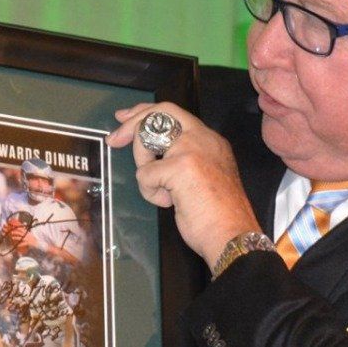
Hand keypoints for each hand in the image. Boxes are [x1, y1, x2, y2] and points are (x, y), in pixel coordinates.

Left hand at [110, 102, 260, 268]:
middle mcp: (203, 138)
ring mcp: (192, 148)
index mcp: (210, 140)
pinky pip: (145, 174)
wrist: (232, 234)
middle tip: (115, 140)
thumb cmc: (217, 216)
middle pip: (159, 112)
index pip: (173, 112)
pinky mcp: (181, 165)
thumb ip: (184, 159)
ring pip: (147, 140)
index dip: (145, 113)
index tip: (125, 119)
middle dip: (131, 124)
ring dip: (144, 168)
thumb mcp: (203, 176)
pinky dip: (150, 192)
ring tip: (164, 190)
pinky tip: (170, 203)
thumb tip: (153, 154)